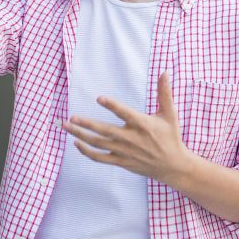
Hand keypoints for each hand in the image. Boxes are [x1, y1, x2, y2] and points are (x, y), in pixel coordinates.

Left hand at [61, 71, 192, 185]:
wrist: (172, 166)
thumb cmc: (170, 137)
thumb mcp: (169, 114)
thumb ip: (164, 93)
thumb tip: (165, 72)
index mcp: (143, 125)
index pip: (125, 113)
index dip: (112, 106)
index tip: (99, 98)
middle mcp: (132, 139)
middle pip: (105, 131)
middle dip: (86, 124)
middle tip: (71, 117)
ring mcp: (124, 152)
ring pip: (98, 144)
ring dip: (81, 135)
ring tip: (66, 126)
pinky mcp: (121, 161)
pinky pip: (100, 158)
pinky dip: (87, 151)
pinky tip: (76, 143)